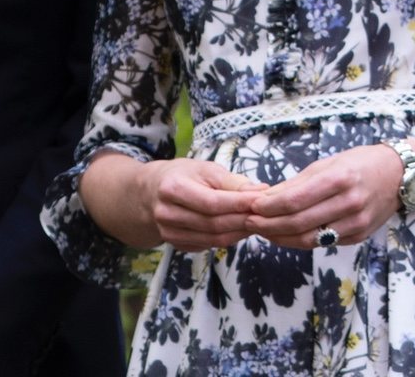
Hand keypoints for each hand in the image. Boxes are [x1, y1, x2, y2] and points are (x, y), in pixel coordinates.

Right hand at [137, 157, 268, 252]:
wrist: (149, 193)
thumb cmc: (181, 176)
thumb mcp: (203, 168)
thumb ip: (231, 181)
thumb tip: (261, 191)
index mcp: (172, 189)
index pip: (212, 202)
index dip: (239, 203)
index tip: (262, 199)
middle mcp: (167, 214)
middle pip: (214, 224)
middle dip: (243, 219)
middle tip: (266, 213)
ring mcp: (169, 233)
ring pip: (214, 239)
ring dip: (240, 232)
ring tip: (257, 221)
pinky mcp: (176, 245)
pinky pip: (209, 245)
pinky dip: (229, 239)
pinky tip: (240, 229)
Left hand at [243, 143, 403, 248]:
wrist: (399, 175)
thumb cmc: (359, 164)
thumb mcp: (328, 163)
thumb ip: (298, 183)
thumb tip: (265, 197)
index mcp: (339, 179)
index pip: (295, 199)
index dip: (269, 206)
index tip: (251, 206)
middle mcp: (350, 204)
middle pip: (299, 223)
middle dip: (269, 225)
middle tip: (248, 222)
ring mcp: (356, 223)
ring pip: (309, 238)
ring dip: (281, 237)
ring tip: (262, 230)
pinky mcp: (358, 236)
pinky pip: (323, 242)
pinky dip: (300, 240)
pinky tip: (285, 234)